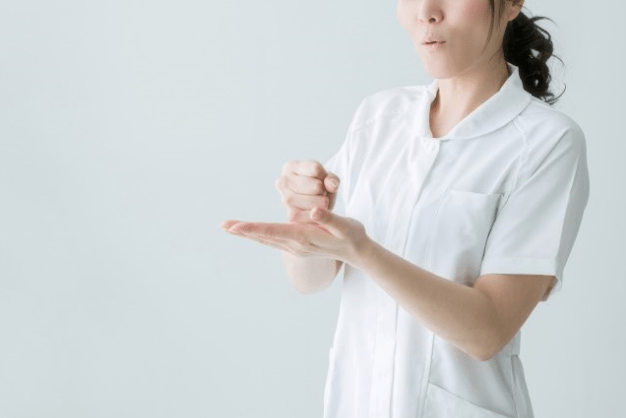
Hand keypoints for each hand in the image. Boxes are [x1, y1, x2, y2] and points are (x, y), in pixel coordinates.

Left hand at [219, 207, 370, 265]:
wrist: (358, 252)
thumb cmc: (352, 235)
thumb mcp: (345, 225)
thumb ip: (330, 218)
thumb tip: (314, 211)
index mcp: (303, 237)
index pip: (272, 232)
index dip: (252, 228)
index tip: (234, 226)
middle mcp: (295, 245)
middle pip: (263, 237)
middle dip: (243, 231)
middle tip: (222, 225)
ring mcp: (295, 247)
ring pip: (266, 240)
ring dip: (247, 234)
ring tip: (230, 227)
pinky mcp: (297, 246)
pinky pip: (272, 240)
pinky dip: (259, 235)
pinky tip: (250, 232)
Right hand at [274, 160, 340, 222]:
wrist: (314, 206)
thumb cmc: (320, 187)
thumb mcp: (328, 178)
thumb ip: (332, 179)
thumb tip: (332, 187)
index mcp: (290, 167)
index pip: (315, 168)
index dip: (325, 176)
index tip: (322, 179)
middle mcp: (283, 182)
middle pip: (316, 186)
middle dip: (324, 191)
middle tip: (321, 193)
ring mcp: (284, 200)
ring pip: (314, 202)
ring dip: (323, 203)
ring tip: (320, 201)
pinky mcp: (291, 216)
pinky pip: (312, 216)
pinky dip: (319, 214)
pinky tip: (316, 210)